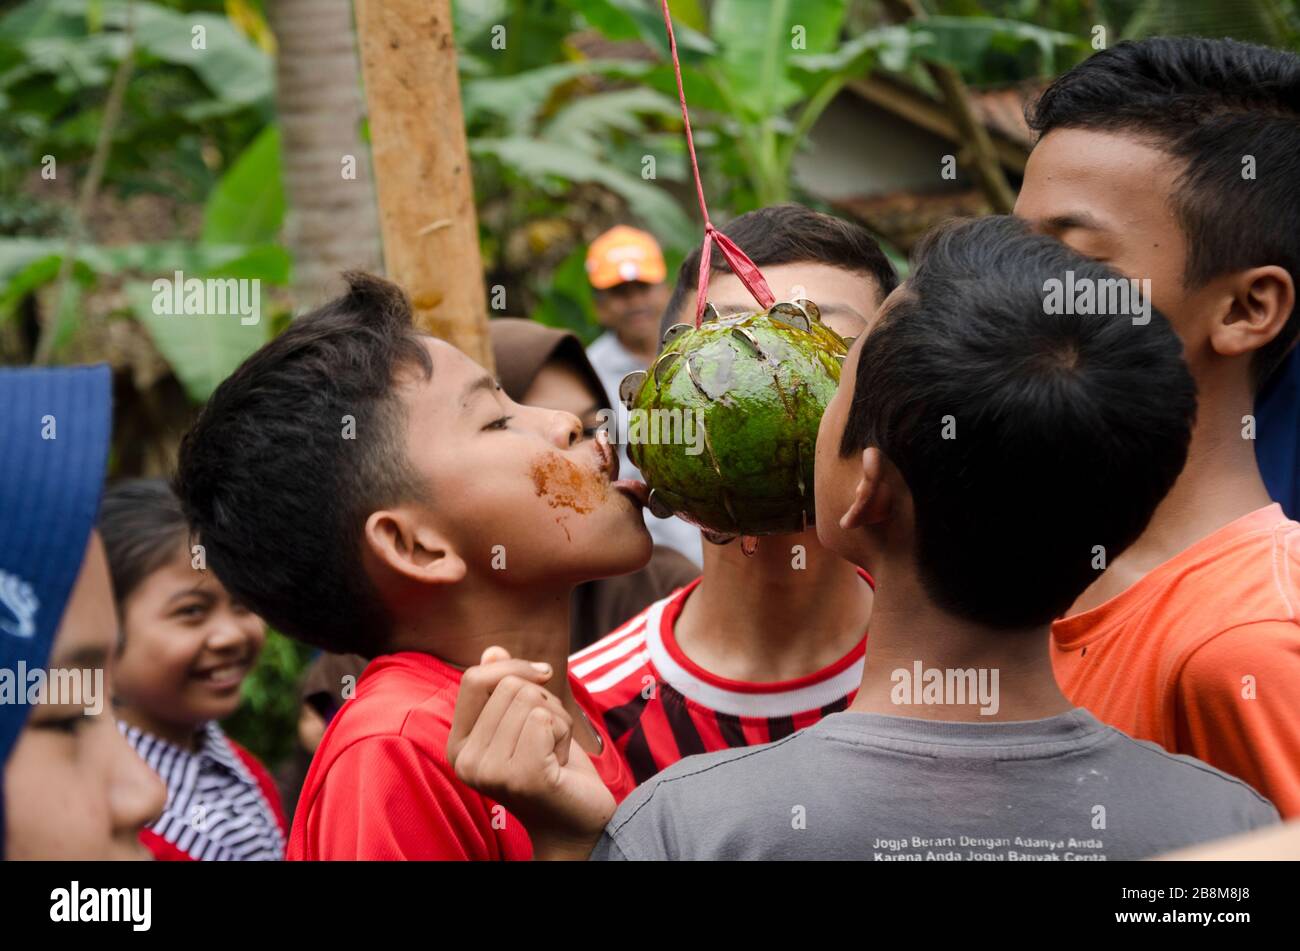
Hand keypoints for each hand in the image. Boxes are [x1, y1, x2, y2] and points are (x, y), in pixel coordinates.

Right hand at [447, 647, 614, 857]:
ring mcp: (489, 772)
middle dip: (543, 701)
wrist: (575, 820)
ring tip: (553, 750)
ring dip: (556, 719)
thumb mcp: (525, 719)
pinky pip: (545, 719)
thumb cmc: (551, 766)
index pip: (474, 679)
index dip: (513, 667)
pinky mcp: (519, 777)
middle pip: (509, 686)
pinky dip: (564, 732)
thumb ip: (503, 687)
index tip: (542, 675)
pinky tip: (560, 762)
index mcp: (458, 745)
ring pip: (530, 699)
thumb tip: (492, 651)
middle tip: (547, 738)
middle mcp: (465, 761)